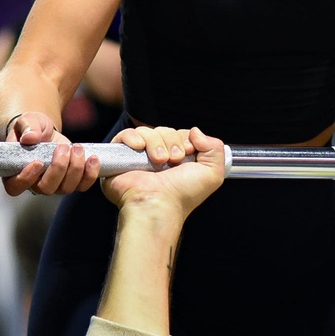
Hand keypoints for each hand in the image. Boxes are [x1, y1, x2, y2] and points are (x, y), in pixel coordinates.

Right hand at [0, 111, 98, 197]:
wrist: (46, 131)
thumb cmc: (32, 128)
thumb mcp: (27, 122)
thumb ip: (27, 127)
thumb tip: (30, 137)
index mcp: (16, 172)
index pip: (15, 186)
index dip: (26, 178)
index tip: (37, 162)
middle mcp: (35, 183)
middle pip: (46, 188)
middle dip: (58, 168)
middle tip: (63, 147)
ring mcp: (54, 185)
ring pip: (66, 188)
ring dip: (75, 168)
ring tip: (77, 147)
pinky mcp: (72, 181)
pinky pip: (83, 185)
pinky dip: (90, 174)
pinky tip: (93, 158)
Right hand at [100, 127, 225, 220]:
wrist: (158, 205)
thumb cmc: (183, 195)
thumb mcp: (212, 174)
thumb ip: (214, 148)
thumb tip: (195, 131)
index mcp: (178, 159)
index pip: (181, 133)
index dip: (185, 139)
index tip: (187, 153)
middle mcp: (159, 157)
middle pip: (165, 130)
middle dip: (172, 141)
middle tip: (174, 160)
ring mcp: (139, 157)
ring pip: (147, 131)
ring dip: (156, 143)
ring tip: (159, 162)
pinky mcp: (120, 158)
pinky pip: (125, 135)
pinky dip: (133, 137)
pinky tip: (139, 148)